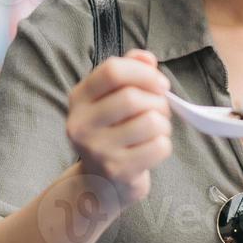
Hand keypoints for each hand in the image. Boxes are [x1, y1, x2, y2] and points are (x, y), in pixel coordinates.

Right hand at [66, 49, 171, 206]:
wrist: (99, 183)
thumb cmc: (111, 131)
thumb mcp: (111, 98)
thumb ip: (129, 71)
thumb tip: (147, 59)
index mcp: (79, 98)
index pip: (112, 71)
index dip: (144, 72)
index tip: (159, 83)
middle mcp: (82, 124)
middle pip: (133, 97)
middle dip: (158, 100)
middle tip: (161, 109)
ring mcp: (98, 150)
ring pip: (150, 122)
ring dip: (164, 123)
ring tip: (157, 128)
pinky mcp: (118, 171)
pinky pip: (159, 146)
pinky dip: (164, 144)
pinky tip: (152, 148)